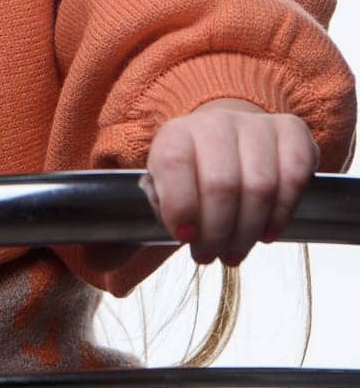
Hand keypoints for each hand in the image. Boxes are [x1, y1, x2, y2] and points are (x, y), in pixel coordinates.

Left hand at [80, 98, 320, 272]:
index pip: (173, 166)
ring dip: (248, 231)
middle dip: (217, 232)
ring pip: (260, 185)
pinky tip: (268, 231)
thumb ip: (123, 234)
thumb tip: (93, 263)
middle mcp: (213, 124)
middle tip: (210, 256)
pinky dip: (283, 211)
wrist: (229, 139)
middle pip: (221, 184)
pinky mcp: (291, 133)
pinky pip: (294, 174)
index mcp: (173, 136)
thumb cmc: (190, 179)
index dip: (179, 207)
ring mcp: (254, 126)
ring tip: (235, 251)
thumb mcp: (156, 200)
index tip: (183, 237)